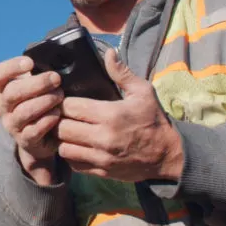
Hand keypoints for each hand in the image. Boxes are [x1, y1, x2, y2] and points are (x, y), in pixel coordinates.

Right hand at [0, 56, 63, 180]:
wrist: (40, 137)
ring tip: (60, 96)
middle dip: (37, 84)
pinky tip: (58, 113)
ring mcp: (12, 125)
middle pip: (12, 93)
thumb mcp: (34, 85)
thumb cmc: (39, 101)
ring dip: (44, 101)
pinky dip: (47, 120)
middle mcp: (2, 106)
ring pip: (23, 112)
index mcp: (2, 89)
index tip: (30, 63)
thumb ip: (39, 72)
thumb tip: (57, 57)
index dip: (11, 67)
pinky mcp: (25, 140)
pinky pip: (33, 130)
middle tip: (56, 78)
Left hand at [55, 49, 183, 181]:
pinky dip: (70, 154)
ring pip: (63, 148)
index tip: (63, 99)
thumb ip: (122, 73)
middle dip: (58, 119)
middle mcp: (103, 138)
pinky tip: (75, 145)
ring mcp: (101, 158)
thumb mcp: (143, 92)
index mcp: (111, 115)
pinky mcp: (101, 172)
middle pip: (62, 128)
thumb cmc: (154, 120)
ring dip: (61, 139)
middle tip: (60, 115)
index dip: (63, 102)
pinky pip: (73, 164)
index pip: (70, 107)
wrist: (168, 156)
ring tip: (65, 130)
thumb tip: (109, 52)